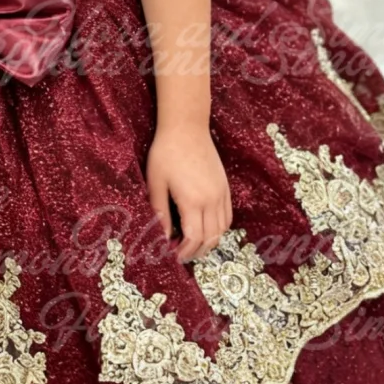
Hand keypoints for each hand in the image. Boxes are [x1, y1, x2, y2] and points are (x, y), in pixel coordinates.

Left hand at [145, 124, 232, 262]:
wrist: (187, 127)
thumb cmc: (166, 153)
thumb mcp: (156, 182)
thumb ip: (159, 211)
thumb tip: (161, 236)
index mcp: (193, 200)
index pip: (194, 238)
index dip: (184, 252)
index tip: (173, 256)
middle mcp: (212, 200)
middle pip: (211, 238)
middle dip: (196, 252)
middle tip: (181, 255)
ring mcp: (221, 193)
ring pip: (222, 229)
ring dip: (209, 242)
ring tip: (193, 245)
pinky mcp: (225, 186)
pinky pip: (227, 216)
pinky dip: (219, 228)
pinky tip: (206, 228)